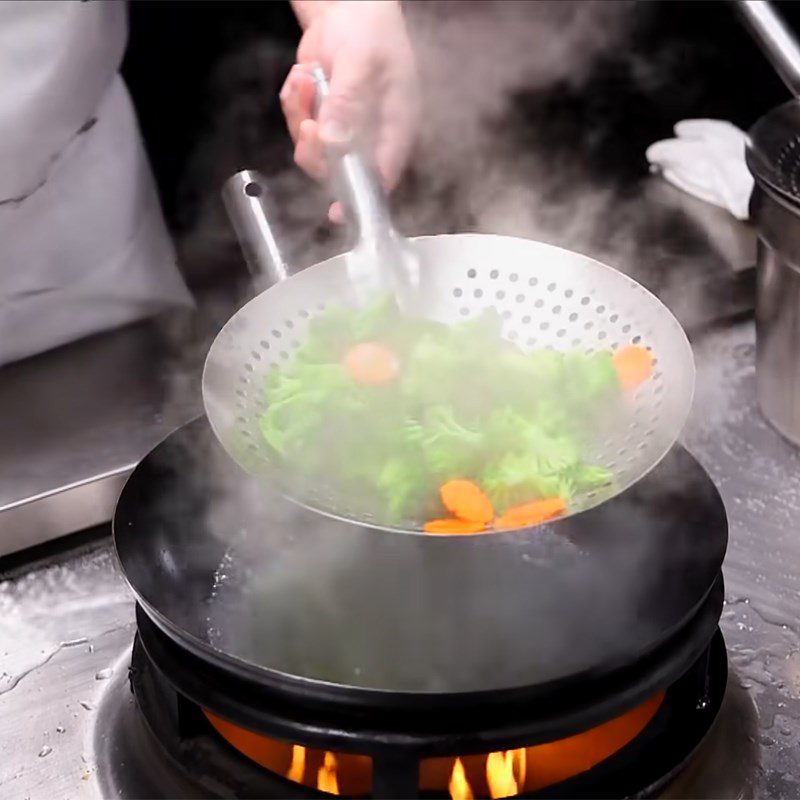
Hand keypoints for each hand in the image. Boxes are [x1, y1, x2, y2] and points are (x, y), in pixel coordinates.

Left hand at [282, 0, 418, 221]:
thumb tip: (334, 141)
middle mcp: (371, 136)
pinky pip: (298, 127)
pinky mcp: (323, 119)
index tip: (338, 211)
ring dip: (301, 117)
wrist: (349, 6)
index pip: (381, 176)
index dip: (360, 198)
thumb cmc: (371, 31)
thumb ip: (348, 102)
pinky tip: (304, 77)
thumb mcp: (362, 61)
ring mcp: (345, 129)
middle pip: (339, 170)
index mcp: (395, 128)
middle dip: (316, 149)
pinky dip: (294, 103)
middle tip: (308, 123)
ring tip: (308, 81)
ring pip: (314, 150)